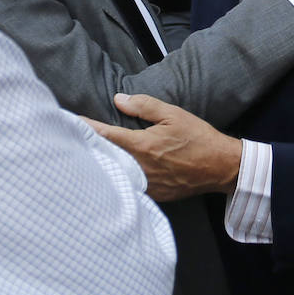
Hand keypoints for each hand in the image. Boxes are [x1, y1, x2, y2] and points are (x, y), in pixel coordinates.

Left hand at [83, 93, 242, 201]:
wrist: (220, 167)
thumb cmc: (198, 137)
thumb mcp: (173, 114)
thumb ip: (144, 106)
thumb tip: (119, 100)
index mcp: (143, 145)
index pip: (106, 136)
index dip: (87, 128)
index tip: (73, 122)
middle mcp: (141, 167)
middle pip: (106, 158)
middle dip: (91, 148)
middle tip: (74, 140)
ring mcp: (147, 184)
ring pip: (117, 174)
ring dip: (104, 165)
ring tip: (90, 156)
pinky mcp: (155, 195)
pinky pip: (131, 185)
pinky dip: (121, 177)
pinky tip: (115, 172)